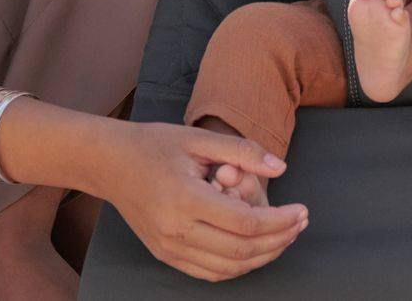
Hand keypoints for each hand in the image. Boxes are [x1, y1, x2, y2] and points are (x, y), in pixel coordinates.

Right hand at [97, 121, 306, 282]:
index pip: (246, 223)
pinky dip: (237, 266)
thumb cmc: (154, 145)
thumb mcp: (198, 138)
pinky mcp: (164, 255)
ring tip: (285, 235)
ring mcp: (168, 248)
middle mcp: (175, 231)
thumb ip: (242, 151)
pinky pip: (208, 272)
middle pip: (241, 251)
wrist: (110, 163)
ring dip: (263, 257)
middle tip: (301, 223)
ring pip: (227, 268)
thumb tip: (281, 168)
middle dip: (279, 240)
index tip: (301, 210)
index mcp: (185, 199)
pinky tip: (256, 248)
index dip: (280, 221)